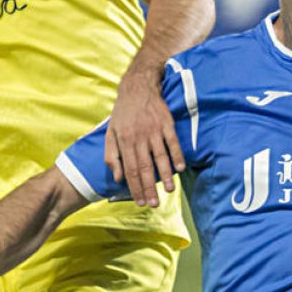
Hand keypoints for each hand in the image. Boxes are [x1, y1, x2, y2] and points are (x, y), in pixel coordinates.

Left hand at [104, 68, 182, 206]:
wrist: (137, 87)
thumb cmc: (123, 113)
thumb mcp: (111, 133)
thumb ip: (112, 156)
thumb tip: (117, 178)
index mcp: (124, 141)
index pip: (129, 169)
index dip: (134, 187)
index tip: (139, 202)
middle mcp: (138, 137)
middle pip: (144, 167)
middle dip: (148, 187)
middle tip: (153, 204)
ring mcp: (153, 130)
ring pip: (160, 156)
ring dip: (164, 175)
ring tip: (168, 190)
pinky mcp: (166, 123)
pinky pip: (173, 142)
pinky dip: (177, 155)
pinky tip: (181, 168)